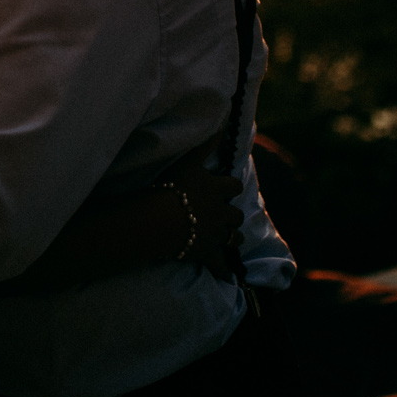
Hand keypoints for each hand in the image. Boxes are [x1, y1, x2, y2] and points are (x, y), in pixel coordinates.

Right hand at [156, 136, 246, 283]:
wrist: (161, 218)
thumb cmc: (170, 186)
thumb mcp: (188, 160)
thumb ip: (205, 142)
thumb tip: (224, 118)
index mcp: (213, 188)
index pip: (232, 185)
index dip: (231, 186)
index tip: (229, 187)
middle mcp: (219, 211)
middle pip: (235, 214)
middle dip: (233, 215)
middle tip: (229, 216)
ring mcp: (214, 234)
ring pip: (232, 238)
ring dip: (232, 238)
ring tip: (231, 241)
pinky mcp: (206, 253)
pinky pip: (219, 265)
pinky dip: (224, 271)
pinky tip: (229, 278)